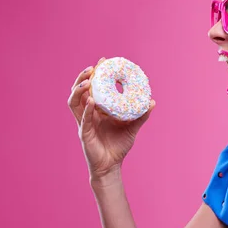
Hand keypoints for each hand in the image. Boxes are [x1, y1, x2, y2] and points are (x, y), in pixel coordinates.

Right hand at [67, 57, 155, 180]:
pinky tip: (92, 101)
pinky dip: (88, 109)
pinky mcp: (84, 133)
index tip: (103, 61)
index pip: (92, 88)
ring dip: (79, 89)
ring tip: (88, 80)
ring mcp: (84, 123)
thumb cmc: (118, 146)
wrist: (111, 166)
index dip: (95, 74)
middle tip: (93, 67)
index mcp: (97, 110)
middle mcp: (87, 114)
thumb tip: (152, 101)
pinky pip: (84, 118)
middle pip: (78, 91)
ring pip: (74, 102)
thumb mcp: (132, 127)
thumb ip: (141, 115)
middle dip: (83, 77)